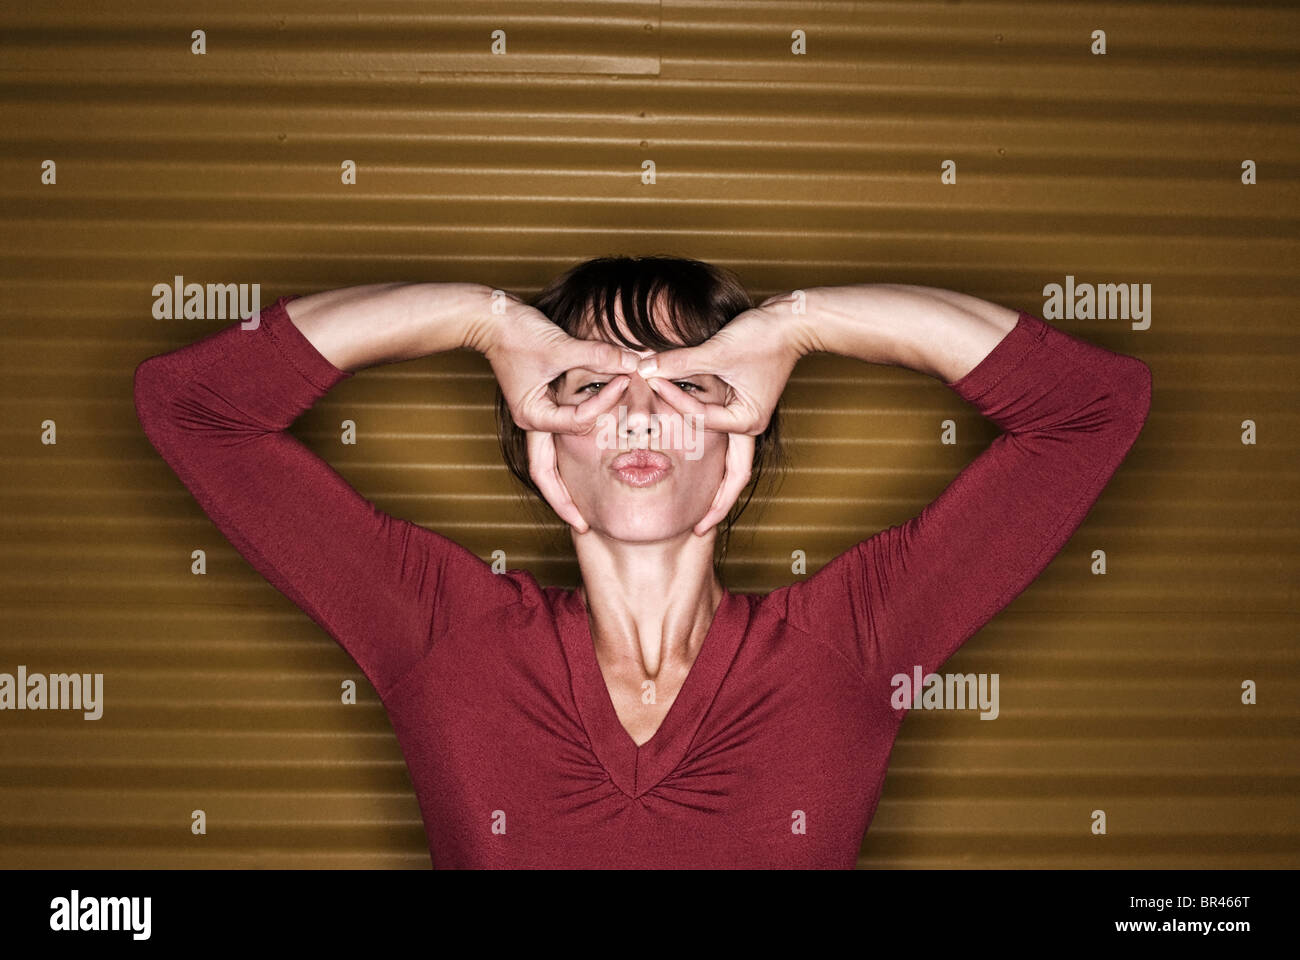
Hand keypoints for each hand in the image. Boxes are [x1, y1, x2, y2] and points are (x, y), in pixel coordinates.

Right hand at [473, 291, 638, 531]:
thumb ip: (598, 356)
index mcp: (532, 415)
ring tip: (585, 509)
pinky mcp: (541, 405)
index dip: (603, 406)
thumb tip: (636, 362)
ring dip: (566, 484)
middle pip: (545, 473)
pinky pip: (559, 438)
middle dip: (563, 501)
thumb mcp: (560, 345)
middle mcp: (531, 421)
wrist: (489, 317)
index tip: (626, 382)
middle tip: (585, 527)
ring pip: (550, 461)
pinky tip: (587, 466)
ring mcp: (534, 416)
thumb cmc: (518, 331)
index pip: (576, 424)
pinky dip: (573, 453)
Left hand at [635, 293, 807, 534]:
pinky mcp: (742, 408)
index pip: (703, 424)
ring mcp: (747, 419)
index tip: (651, 389)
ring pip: (729, 463)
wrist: (793, 320)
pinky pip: (723, 441)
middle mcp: (749, 426)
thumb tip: (645, 368)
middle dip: (717, 506)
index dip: (677, 406)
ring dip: (715, 486)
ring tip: (696, 512)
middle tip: (697, 532)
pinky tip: (694, 465)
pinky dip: (708, 454)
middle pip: (734, 478)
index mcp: (747, 420)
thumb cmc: (762, 335)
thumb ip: (680, 362)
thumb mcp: (719, 349)